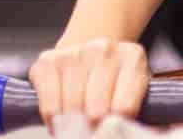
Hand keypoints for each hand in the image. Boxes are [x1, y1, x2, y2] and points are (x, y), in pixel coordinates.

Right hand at [29, 38, 149, 131]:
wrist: (89, 52)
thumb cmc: (113, 76)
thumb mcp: (134, 86)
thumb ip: (132, 107)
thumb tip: (130, 131)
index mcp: (133, 57)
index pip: (125, 107)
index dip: (115, 125)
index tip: (110, 130)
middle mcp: (105, 51)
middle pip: (97, 110)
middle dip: (93, 127)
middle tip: (92, 130)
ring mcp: (75, 53)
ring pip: (72, 107)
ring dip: (72, 124)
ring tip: (76, 126)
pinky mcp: (48, 61)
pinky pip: (48, 104)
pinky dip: (52, 119)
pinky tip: (59, 119)